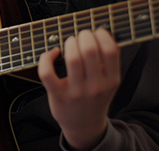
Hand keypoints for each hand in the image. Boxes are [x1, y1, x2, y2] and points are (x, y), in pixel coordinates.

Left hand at [38, 28, 120, 150]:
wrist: (84, 126)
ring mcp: (76, 92)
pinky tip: (52, 53)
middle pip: (90, 50)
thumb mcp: (109, 82)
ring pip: (71, 58)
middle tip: (80, 36)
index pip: (111, 50)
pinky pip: (47, 72)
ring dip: (69, 43)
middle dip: (83, 36)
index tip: (96, 32)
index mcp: (111, 80)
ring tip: (69, 43)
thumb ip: (108, 62)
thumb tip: (101, 32)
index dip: (102, 35)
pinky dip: (47, 57)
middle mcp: (95, 86)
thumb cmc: (94, 97)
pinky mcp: (57, 94)